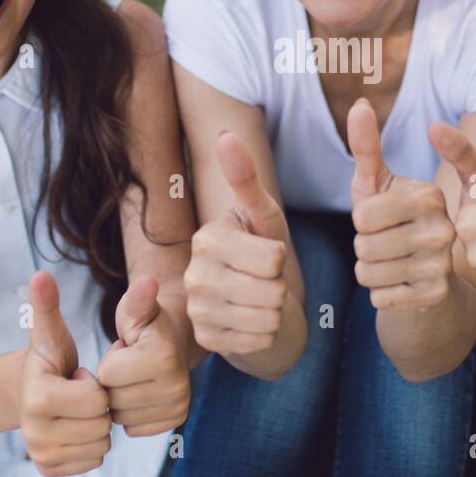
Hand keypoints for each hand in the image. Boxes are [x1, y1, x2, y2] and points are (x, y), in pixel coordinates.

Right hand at [19, 270, 112, 476]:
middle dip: (98, 407)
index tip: (78, 376)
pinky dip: (91, 445)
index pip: (96, 399)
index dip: (95, 385)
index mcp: (39, 396)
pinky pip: (93, 462)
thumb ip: (47, 305)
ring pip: (100, 446)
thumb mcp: (50, 334)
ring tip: (77, 409)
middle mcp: (35, 432)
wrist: (25, 395)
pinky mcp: (48, 468)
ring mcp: (40, 454)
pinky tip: (76, 427)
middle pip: (100, 425)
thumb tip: (40, 274)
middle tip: (79, 394)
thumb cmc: (48, 360)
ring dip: (97, 426)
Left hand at [96, 274, 190, 436]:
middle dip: (113, 381)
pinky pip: (133, 428)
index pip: (107, 373)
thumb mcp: (136, 308)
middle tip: (131, 364)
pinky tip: (142, 392)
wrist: (178, 339)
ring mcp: (179, 406)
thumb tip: (147, 281)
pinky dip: (132, 413)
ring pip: (121, 417)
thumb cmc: (149, 322)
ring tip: (136, 377)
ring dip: (121, 398)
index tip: (127, 348)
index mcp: (163, 356)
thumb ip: (136, 299)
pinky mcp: (176, 420)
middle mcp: (176, 385)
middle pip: (113, 399)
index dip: (109, 359)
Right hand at [183, 131, 288, 355]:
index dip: (280, 258)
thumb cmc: (262, 251)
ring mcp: (198, 311)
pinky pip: (259, 340)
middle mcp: (195, 275)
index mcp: (207, 238)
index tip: (267, 255)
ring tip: (261, 300)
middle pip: (271, 290)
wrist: (254, 300)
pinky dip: (267, 333)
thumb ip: (245, 179)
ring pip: (266, 317)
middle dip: (279, 286)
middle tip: (266, 281)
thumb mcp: (262, 216)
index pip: (273, 258)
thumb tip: (224, 135)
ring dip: (275, 311)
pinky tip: (254, 322)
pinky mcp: (207, 341)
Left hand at [348, 98, 454, 310]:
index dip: (362, 220)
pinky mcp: (436, 295)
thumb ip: (366, 146)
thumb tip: (359, 104)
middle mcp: (443, 228)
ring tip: (391, 261)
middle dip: (363, 247)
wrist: (423, 272)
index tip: (382, 218)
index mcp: (429, 195)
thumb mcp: (377, 182)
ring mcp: (442, 264)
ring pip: (368, 273)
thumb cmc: (391, 219)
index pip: (363, 215)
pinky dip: (380, 293)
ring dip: (369, 271)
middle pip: (364, 245)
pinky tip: (399, 284)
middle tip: (386, 243)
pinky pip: (380, 297)